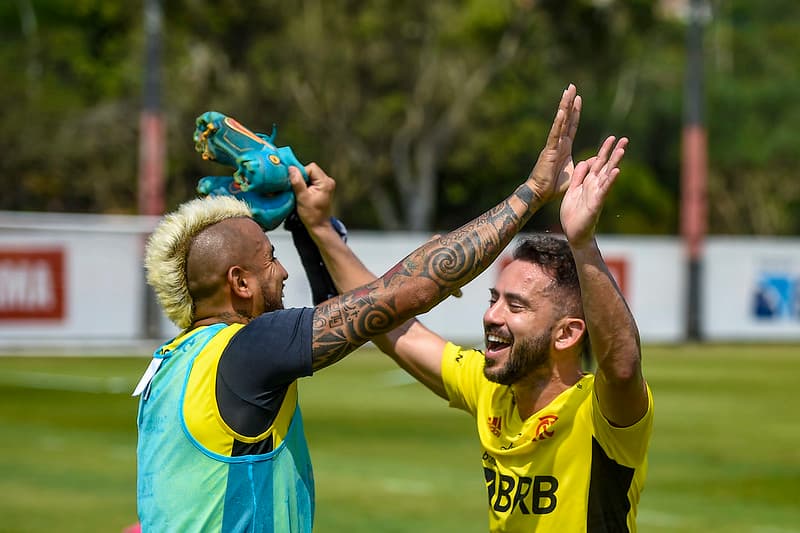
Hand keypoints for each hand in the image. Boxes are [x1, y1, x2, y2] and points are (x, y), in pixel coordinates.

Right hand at [289, 163, 335, 229]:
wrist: (319, 226)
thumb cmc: (312, 215)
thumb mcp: (302, 198)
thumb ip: (297, 182)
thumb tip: (292, 168)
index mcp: (325, 182)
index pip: (311, 168)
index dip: (301, 174)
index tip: (296, 184)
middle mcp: (328, 181)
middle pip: (311, 170)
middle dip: (302, 178)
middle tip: (298, 190)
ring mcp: (326, 185)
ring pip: (310, 175)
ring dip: (303, 182)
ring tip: (301, 193)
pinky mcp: (323, 188)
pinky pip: (312, 181)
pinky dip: (306, 185)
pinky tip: (304, 194)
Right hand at [526, 84, 581, 203]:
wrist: (540, 194)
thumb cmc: (555, 186)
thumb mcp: (577, 173)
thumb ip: (587, 164)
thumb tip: (599, 159)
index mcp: (564, 147)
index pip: (571, 125)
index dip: (575, 112)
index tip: (578, 98)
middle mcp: (558, 142)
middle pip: (565, 118)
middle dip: (569, 102)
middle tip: (572, 86)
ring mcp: (553, 145)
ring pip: (560, 121)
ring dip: (565, 106)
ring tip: (568, 91)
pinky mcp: (549, 150)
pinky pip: (555, 134)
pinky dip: (558, 122)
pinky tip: (562, 111)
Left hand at [559, 136, 627, 246]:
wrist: (574, 232)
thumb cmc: (574, 213)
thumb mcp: (573, 189)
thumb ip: (579, 176)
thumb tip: (587, 160)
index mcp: (589, 181)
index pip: (598, 162)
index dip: (604, 150)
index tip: (612, 137)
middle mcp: (595, 185)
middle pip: (606, 165)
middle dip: (614, 152)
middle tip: (625, 138)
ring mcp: (597, 193)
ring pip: (607, 175)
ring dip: (615, 162)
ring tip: (622, 150)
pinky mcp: (596, 203)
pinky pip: (604, 190)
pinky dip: (610, 180)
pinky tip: (616, 171)